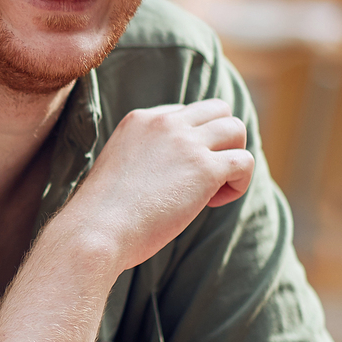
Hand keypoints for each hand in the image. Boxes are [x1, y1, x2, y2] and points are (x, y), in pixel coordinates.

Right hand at [66, 99, 251, 270]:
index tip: (179, 174)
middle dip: (223, 140)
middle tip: (208, 176)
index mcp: (140, 120)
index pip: (185, 114)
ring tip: (214, 190)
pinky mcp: (205, 168)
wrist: (97, 230)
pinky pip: (244, 161)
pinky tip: (215, 203)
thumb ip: (145, 159)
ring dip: (234, 158)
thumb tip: (171, 176)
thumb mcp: (120, 168)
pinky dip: (239, 183)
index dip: (192, 142)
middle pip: (218, 110)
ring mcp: (187, 143)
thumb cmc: (102, 215)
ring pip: (236, 129)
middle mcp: (165, 123)